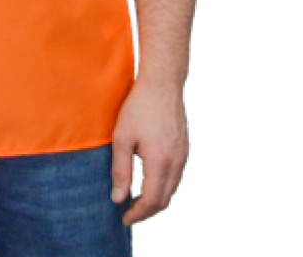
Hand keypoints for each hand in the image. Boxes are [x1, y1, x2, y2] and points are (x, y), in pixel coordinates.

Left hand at [109, 79, 189, 226]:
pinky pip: (176, 176)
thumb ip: (120, 170)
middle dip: (147, 211)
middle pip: (165, 200)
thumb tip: (118, 198)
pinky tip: (149, 180)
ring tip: (136, 198)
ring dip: (156, 199)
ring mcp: (184, 155)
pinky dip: (164, 185)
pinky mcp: (184, 148)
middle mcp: (177, 162)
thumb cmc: (139, 107)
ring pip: (172, 189)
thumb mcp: (122, 138)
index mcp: (160, 162)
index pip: (152, 201)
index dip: (137, 214)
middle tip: (128, 211)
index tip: (124, 218)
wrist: (162, 83)